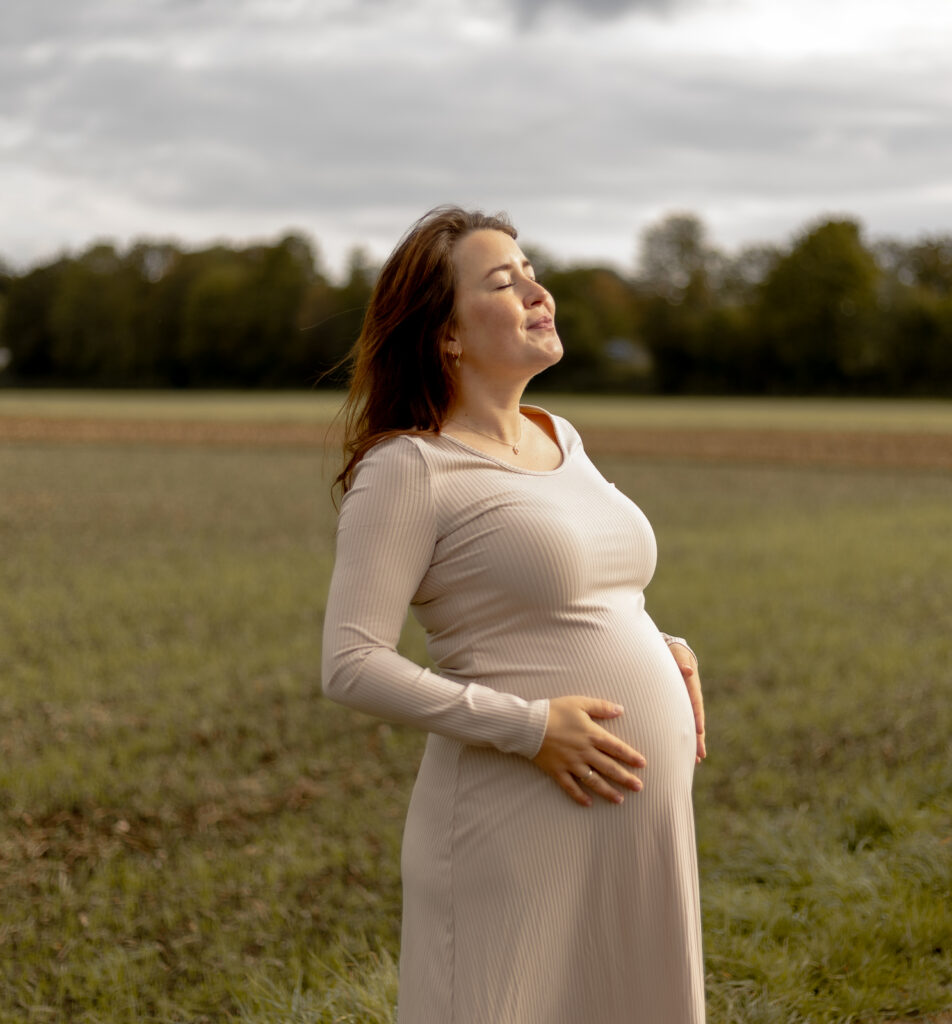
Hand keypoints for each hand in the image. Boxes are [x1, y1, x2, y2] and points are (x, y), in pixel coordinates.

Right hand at [531, 696, 645, 807]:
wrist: (528, 724)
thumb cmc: (554, 711)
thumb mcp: (579, 703)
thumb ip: (601, 707)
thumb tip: (620, 710)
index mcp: (591, 734)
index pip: (616, 747)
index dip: (630, 756)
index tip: (642, 764)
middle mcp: (584, 752)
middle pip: (609, 767)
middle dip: (625, 778)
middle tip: (638, 787)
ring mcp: (571, 764)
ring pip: (593, 781)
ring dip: (607, 791)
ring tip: (620, 800)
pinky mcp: (557, 771)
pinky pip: (570, 787)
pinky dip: (579, 796)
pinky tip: (588, 803)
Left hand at [667, 644, 705, 762]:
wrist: (676, 653)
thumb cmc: (675, 654)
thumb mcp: (677, 655)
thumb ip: (681, 663)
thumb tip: (687, 670)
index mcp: (691, 685)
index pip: (696, 703)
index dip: (698, 717)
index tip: (700, 731)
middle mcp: (693, 696)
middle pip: (697, 719)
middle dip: (699, 738)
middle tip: (700, 755)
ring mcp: (689, 702)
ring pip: (693, 724)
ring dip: (696, 741)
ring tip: (698, 760)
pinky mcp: (683, 706)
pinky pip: (686, 722)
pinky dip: (687, 735)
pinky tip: (686, 751)